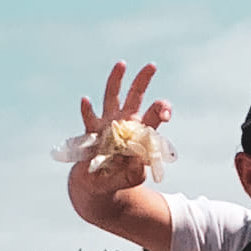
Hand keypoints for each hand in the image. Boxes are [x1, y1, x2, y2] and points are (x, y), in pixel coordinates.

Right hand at [74, 62, 168, 185]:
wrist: (97, 186)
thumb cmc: (118, 180)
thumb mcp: (130, 179)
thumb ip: (134, 173)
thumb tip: (137, 162)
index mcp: (139, 133)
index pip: (154, 117)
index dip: (160, 111)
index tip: (165, 113)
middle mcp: (124, 123)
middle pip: (135, 97)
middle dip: (143, 81)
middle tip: (152, 65)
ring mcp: (106, 125)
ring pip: (112, 98)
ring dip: (116, 81)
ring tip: (122, 64)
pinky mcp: (90, 133)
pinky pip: (89, 120)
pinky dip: (87, 110)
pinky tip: (85, 100)